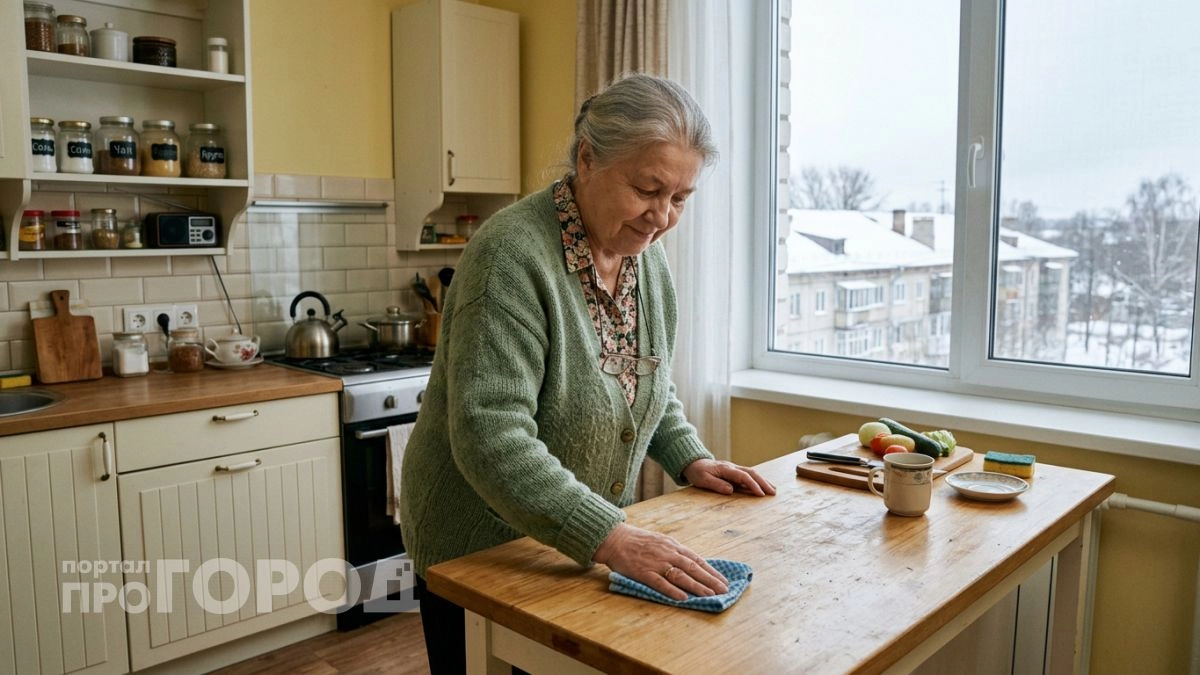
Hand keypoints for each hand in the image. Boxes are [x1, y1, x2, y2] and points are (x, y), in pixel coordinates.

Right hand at [593, 523, 727, 601]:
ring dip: (697, 586)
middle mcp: (667, 553)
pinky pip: (660, 583)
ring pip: (681, 576)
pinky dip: (672, 590)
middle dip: (710, 580)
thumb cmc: (636, 540)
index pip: (696, 559)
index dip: (711, 571)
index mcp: (672, 545)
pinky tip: (683, 598)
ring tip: (710, 595)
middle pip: (693, 568)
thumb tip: (691, 563)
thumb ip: (674, 552)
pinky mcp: (643, 572)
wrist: (614, 539)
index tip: (723, 580)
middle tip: (724, 590)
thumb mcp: (659, 541)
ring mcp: (656, 563)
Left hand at [683, 458, 776, 496]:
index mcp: (726, 469)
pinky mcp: (734, 472)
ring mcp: (734, 468)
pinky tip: (763, 486)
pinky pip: (748, 475)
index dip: (752, 485)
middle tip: (773, 493)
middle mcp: (732, 467)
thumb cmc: (698, 472)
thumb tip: (731, 490)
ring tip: (773, 490)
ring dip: (763, 481)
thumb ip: (716, 484)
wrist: (694, 463)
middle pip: (751, 473)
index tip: (760, 494)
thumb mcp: (703, 480)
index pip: (743, 476)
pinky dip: (757, 480)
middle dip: (763, 482)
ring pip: (752, 473)